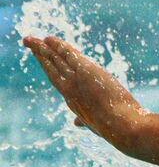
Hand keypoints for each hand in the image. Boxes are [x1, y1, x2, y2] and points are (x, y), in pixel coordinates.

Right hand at [23, 36, 145, 148]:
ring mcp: (76, 81)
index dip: (49, 67)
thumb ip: (84, 121)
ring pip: (56, 60)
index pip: (58, 80)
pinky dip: (59, 46)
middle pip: (51, 68)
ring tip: (32, 39)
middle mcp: (69, 90)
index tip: (42, 58)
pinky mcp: (85, 72)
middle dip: (39, 54)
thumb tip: (76, 124)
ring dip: (43, 48)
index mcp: (73, 101)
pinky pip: (69, 55)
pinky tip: (49, 39)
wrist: (122, 126)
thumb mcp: (95, 124)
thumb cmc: (113, 127)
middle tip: (28, 43)